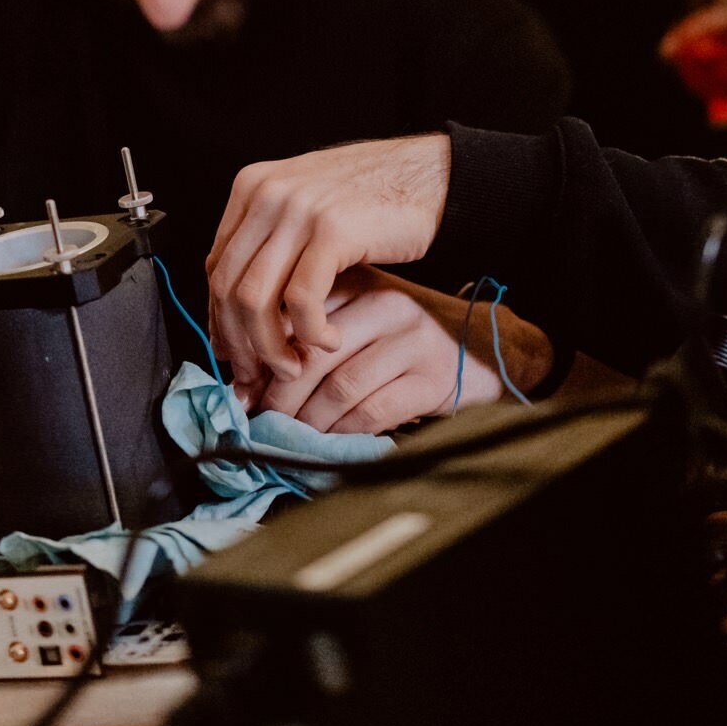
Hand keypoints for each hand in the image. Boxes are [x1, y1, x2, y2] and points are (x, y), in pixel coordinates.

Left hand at [206, 134, 451, 394]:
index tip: (237, 354)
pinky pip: (301, 299)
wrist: (428, 172)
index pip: (216, 267)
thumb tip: (236, 312)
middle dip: (240, 343)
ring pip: (256, 299)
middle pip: (228, 287)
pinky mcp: (332, 231)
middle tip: (260, 377)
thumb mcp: (305, 205)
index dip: (220, 319)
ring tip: (295, 369)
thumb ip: (271, 243)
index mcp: (252, 187)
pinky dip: (310, 333)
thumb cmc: (372, 196)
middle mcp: (266, 194)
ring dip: (270, 347)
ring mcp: (297, 209)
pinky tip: (329, 343)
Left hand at [252, 267, 553, 434]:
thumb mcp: (360, 321)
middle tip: (258, 420)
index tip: (243, 388)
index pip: (294, 317)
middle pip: (311, 355)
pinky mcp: (430, 379)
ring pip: (338, 387)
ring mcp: (411, 341)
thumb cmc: (406, 340)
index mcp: (360, 283)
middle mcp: (386, 304)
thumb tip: (247, 383)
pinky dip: (342, 434)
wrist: (483, 350)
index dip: (262, 358)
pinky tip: (330, 442)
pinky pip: (372, 411)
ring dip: (306, 422)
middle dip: (277, 396)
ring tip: (289, 436)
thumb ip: (312, 339)